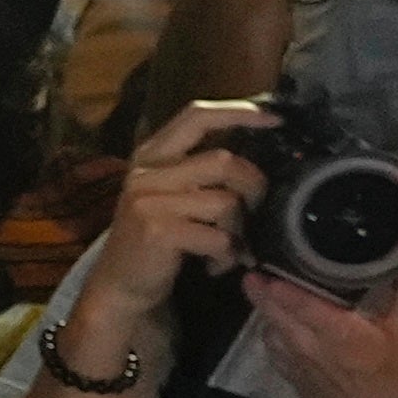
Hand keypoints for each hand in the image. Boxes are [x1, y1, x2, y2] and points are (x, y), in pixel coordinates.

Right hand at [91, 98, 270, 318]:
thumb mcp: (170, 191)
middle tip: (254, 211)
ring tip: (231, 245)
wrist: (122, 284)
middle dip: (252, 187)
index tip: (276, 118)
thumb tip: (259, 145)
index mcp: (151, 154)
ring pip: (225, 200)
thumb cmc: (157, 236)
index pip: (197, 116)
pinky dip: (228, 254)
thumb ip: (199, 166)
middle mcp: (146, 172)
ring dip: (239, 228)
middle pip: (224, 160)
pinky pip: (217, 236)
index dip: (239, 112)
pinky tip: (218, 264)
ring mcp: (148, 201)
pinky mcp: (157, 232)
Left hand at [245, 261, 397, 397]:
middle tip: (253, 269)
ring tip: (264, 289)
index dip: (278, 286)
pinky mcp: (293, 378)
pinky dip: (271, 332)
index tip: (262, 267)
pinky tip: (276, 320)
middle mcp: (309, 348)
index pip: (299, 305)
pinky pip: (273, 349)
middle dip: (260, 292)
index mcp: (339, 334)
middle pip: (274, 315)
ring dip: (264, 311)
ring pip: (269, 331)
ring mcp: (297, 365)